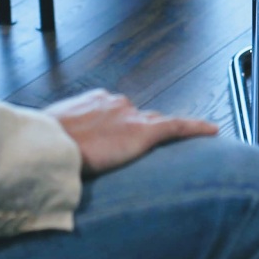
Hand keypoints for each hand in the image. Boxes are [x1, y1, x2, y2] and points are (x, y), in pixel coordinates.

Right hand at [43, 89, 217, 176]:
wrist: (50, 146)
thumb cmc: (45, 145)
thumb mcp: (52, 139)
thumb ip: (66, 141)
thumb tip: (61, 157)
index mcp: (94, 101)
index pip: (117, 113)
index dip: (120, 128)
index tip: (119, 140)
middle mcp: (116, 102)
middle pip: (138, 117)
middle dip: (139, 131)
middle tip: (138, 151)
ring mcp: (131, 115)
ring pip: (157, 123)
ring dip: (162, 135)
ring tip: (180, 141)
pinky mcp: (144, 131)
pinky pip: (177, 126)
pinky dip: (195, 128)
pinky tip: (212, 131)